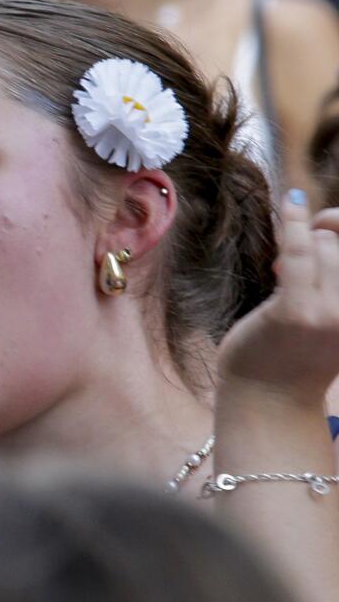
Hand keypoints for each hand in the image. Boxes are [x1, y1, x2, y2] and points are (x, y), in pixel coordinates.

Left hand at [218, 190, 338, 402]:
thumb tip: (325, 223)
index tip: (328, 224)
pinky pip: (302, 254)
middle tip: (298, 257)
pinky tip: (291, 202)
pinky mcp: (297, 313)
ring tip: (285, 272)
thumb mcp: (332, 315)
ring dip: (302, 246)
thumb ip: (335, 277)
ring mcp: (331, 315)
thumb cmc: (296, 352)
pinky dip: (296, 225)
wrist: (268, 399)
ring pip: (326, 248)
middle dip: (323, 237)